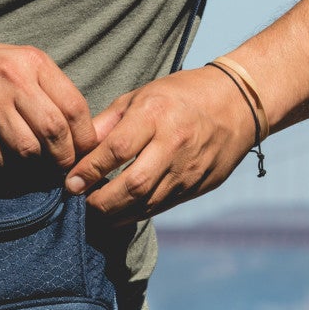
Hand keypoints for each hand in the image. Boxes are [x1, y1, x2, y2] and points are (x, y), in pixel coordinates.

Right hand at [0, 41, 98, 169]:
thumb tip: (85, 133)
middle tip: (64, 168)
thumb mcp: (18, 63)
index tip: (85, 152)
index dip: (85, 138)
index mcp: (31, 63)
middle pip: (55, 132)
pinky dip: (12, 168)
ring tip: (38, 167)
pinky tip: (11, 162)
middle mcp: (12, 82)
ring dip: (38, 167)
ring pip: (29, 151)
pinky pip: (1, 161)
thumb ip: (49, 91)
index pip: (74, 107)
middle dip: (65, 158)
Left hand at [63, 66, 258, 221]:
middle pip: (133, 184)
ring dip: (117, 213)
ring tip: (96, 212)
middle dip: (101, 201)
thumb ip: (107, 124)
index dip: (90, 170)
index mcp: (156, 114)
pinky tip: (121, 213)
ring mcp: (190, 168)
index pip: (116, 150)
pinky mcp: (199, 185)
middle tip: (81, 203)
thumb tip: (76, 149)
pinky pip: (163, 206)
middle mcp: (174, 143)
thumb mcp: (140, 96)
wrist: (238, 104)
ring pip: (148, 203)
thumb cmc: (180, 96)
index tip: (70, 183)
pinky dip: (137, 214)